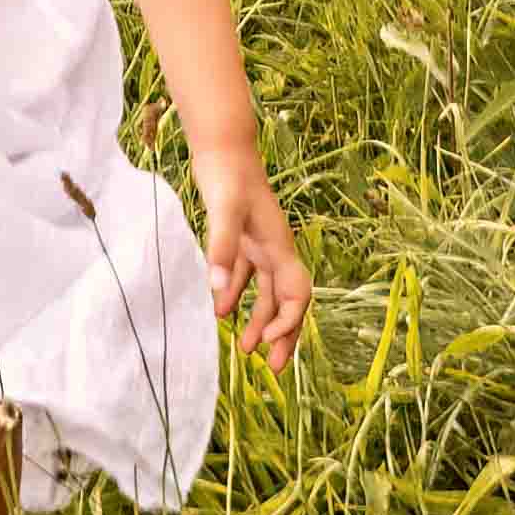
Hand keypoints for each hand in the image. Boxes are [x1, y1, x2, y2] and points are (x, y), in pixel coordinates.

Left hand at [199, 147, 312, 370]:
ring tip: (245, 348)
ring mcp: (259, 244)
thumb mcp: (224, 210)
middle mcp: (274, 250)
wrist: (222, 146)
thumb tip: (217, 293)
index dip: (288, 323)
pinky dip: (236, 294)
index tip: (265, 343)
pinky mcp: (242, 238)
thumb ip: (221, 249)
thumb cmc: (229, 175)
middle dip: (283, 335)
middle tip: (274, 369)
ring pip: (267, 293)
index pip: (297, 294)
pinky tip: (221, 310)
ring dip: (259, 320)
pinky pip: (246, 275)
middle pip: (287, 302)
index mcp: (278, 247)